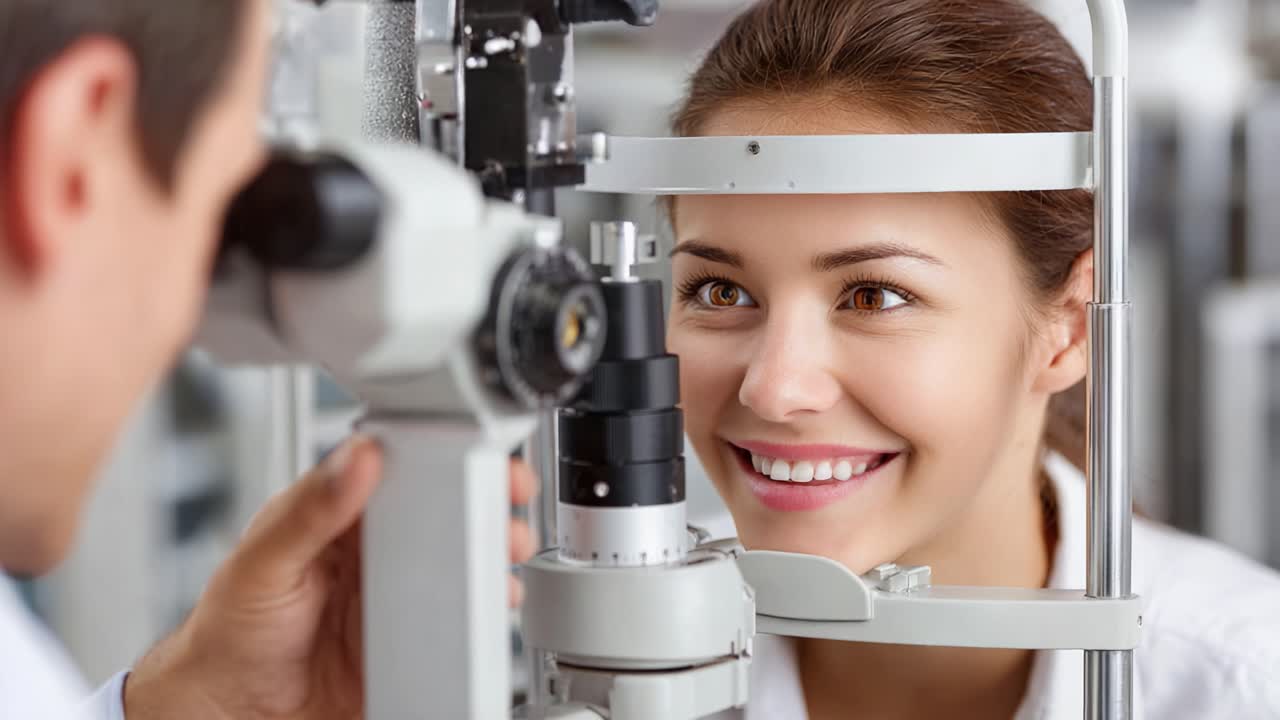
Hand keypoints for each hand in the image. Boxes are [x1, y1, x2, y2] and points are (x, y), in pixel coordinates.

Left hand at [123, 436, 539, 719]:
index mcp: (339, 515)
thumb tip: (356, 458)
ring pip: (459, 560)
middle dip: (485, 497)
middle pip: (443, 509)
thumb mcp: (263, 563)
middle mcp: (374, 550)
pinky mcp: (412, 638)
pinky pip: (457, 616)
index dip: (441, 451)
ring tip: (507, 548)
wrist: (232, 714)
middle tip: (507, 494)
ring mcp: (397, 594)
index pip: (398, 468)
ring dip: (492, 550)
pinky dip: (484, 607)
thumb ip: (309, 511)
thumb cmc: (230, 633)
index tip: (473, 447)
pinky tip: (491, 602)